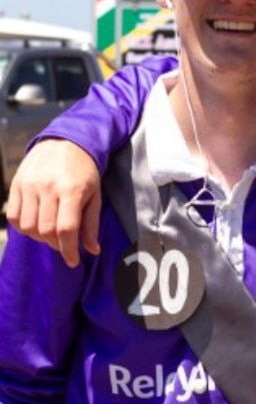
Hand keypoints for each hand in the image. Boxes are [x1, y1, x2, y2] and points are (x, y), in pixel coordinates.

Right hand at [6, 139, 101, 269]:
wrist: (65, 142)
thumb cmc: (84, 172)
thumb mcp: (95, 195)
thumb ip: (91, 224)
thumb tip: (93, 251)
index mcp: (71, 190)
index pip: (66, 229)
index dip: (69, 250)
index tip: (73, 262)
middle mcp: (47, 187)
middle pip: (45, 230)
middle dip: (56, 245)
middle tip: (63, 244)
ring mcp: (29, 185)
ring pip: (27, 226)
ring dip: (39, 238)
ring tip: (50, 234)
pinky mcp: (16, 183)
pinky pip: (13, 215)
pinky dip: (22, 227)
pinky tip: (34, 225)